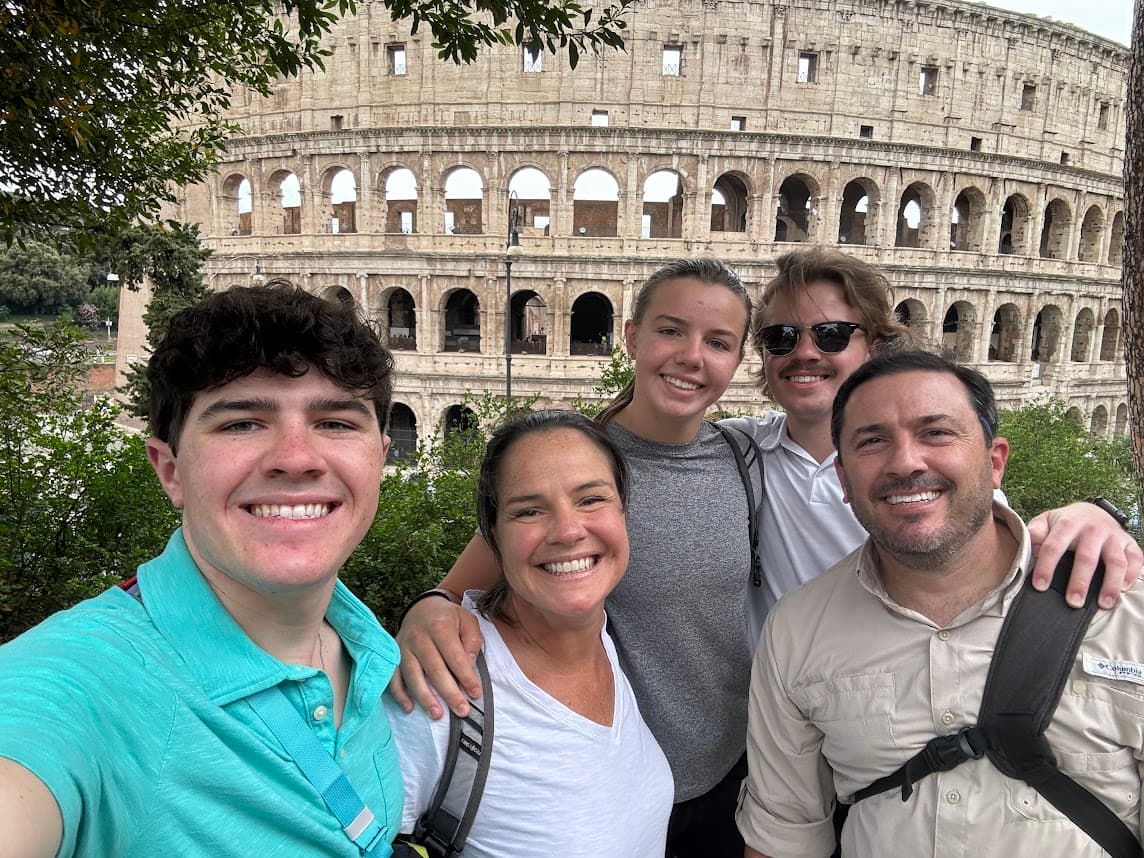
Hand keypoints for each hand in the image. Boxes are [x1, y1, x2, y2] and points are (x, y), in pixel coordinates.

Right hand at [387, 594, 483, 718]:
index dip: (466, 676)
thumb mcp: (467, 620)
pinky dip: (399, 693)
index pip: (454, 656)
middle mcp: (419, 637)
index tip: (475, 693)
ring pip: (413, 675)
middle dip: (449, 692)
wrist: (423, 607)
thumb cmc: (449, 618)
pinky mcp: (394, 655)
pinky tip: (409, 708)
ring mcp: (404, 647)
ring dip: (425, 697)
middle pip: (434, 669)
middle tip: (462, 710)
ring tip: (437, 714)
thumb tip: (469, 666)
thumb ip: (472, 641)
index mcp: (440, 626)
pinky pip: (393, 676)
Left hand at [1027, 501, 1142, 608]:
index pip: (1053, 546)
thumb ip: (1035, 532)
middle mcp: (1093, 529)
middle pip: (1086, 558)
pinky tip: (1122, 589)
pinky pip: (1136, 559)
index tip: (1040, 586)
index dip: (1046, 567)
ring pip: (1115, 562)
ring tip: (1103, 604)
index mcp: (1068, 523)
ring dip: (1110, 584)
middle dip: (1080, 582)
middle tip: (1073, 602)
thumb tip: (1027, 544)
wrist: (1091, 511)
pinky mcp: (1129, 543)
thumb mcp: (1046, 521)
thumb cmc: (1066, 522)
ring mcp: (1113, 536)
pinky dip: (1131, 574)